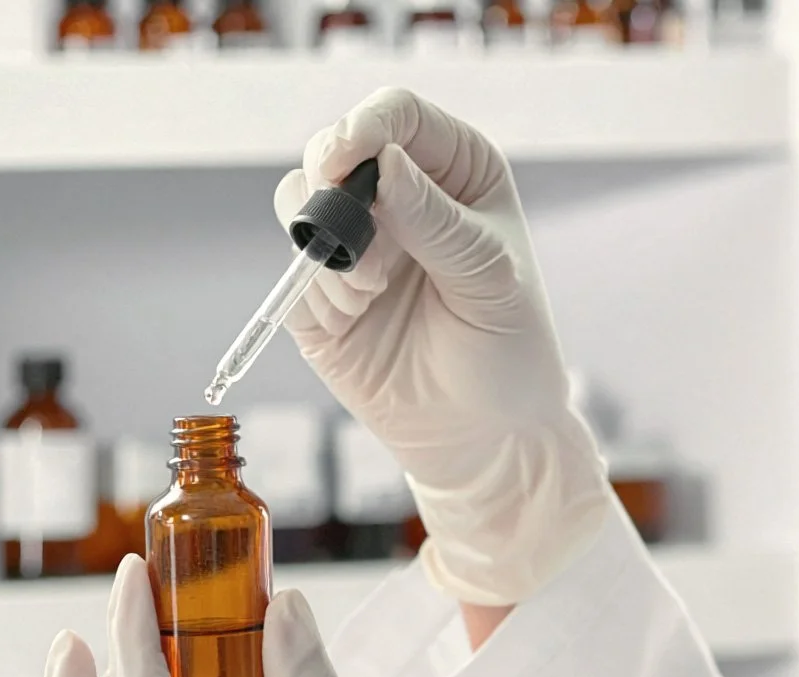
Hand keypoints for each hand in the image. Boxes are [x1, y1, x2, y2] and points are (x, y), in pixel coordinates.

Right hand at [274, 88, 608, 605]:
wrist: (482, 436)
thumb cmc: (507, 354)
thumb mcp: (490, 280)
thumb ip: (436, 221)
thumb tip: (383, 162)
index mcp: (453, 176)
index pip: (397, 117)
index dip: (364, 126)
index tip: (345, 157)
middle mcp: (398, 203)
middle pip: (332, 150)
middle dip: (334, 188)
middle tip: (360, 239)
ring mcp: (354, 251)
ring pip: (299, 205)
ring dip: (326, 244)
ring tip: (371, 290)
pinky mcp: (320, 302)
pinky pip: (291, 274)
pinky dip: (313, 291)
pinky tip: (353, 316)